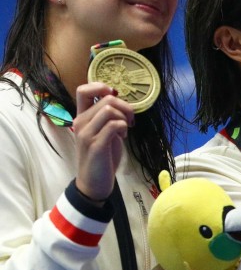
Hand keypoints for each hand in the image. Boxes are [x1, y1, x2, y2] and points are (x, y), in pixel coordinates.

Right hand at [73, 82, 133, 202]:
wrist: (94, 182)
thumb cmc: (102, 157)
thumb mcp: (103, 132)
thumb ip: (107, 117)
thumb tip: (118, 99)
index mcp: (81, 117)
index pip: (83, 90)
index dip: (101, 87)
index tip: (115, 99)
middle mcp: (81, 122)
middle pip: (105, 99)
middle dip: (125, 106)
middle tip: (130, 120)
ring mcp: (86, 134)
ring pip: (110, 110)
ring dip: (125, 117)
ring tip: (125, 130)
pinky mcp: (95, 145)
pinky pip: (114, 125)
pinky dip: (123, 127)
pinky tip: (123, 137)